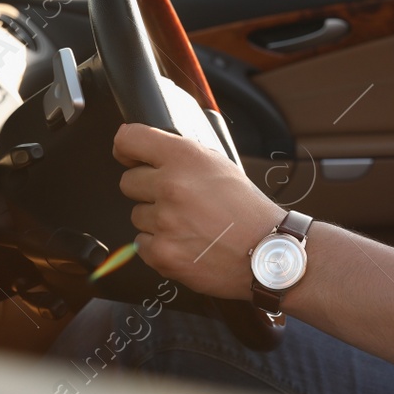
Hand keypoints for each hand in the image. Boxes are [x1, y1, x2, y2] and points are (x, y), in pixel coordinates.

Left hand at [114, 123, 281, 298]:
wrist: (267, 251)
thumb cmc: (248, 209)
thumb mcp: (220, 165)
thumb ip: (183, 156)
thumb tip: (151, 151)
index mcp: (185, 158)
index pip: (128, 139)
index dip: (126, 148)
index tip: (128, 155)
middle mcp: (171, 186)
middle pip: (128, 182)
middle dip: (147, 189)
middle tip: (176, 198)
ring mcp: (164, 222)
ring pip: (137, 215)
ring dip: (156, 219)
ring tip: (188, 224)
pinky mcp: (162, 254)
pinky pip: (142, 244)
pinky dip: (160, 245)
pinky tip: (186, 243)